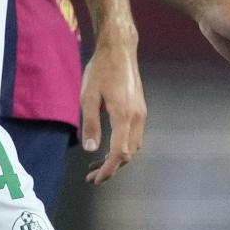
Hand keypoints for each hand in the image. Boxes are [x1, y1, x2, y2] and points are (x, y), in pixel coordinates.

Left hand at [79, 37, 146, 184]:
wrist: (119, 50)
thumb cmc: (101, 70)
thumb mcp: (88, 96)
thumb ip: (91, 124)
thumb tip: (91, 150)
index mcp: (124, 116)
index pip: (119, 153)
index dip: (108, 170)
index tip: (95, 179)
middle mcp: (137, 118)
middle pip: (128, 153)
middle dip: (111, 168)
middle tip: (91, 176)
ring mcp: (141, 113)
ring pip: (133, 146)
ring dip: (117, 158)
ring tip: (97, 164)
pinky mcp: (140, 109)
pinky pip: (134, 136)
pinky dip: (123, 146)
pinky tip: (108, 145)